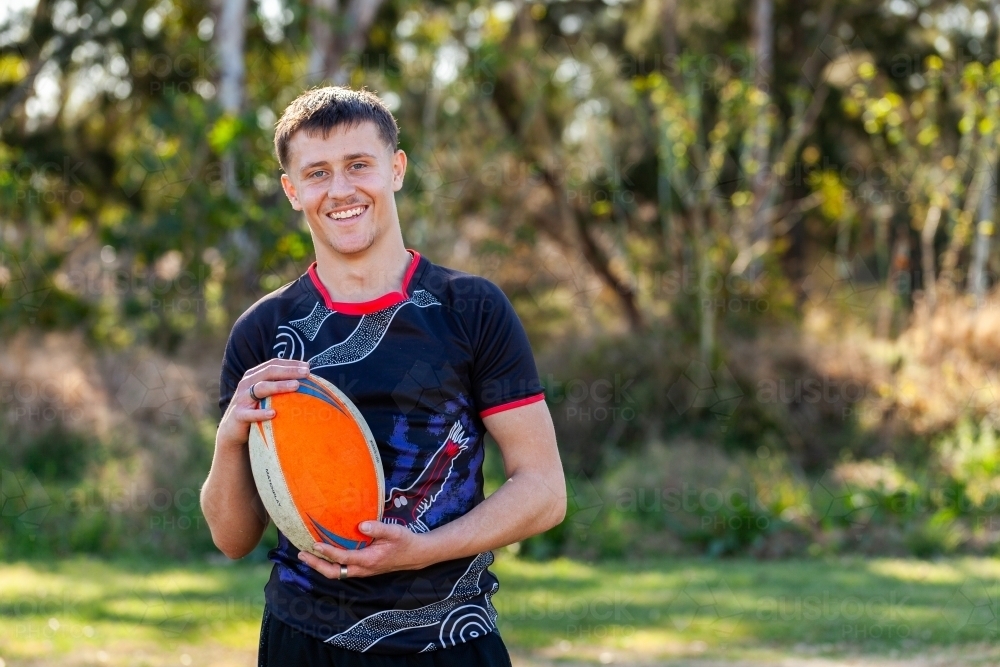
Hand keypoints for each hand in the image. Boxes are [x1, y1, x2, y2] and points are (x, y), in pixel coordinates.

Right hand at [216, 359, 309, 451]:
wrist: (233, 430)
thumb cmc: (256, 409)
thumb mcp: (266, 395)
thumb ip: (280, 385)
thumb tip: (307, 379)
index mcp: (254, 375)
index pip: (273, 364)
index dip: (290, 363)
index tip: (308, 366)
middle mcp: (247, 383)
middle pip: (269, 372)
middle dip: (289, 371)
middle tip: (306, 373)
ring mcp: (241, 398)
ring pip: (260, 388)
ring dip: (279, 386)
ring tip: (296, 386)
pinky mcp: (238, 415)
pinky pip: (250, 414)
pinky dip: (261, 413)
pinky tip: (274, 414)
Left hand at [297, 521, 434, 577]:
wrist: (415, 555)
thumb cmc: (405, 542)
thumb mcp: (395, 532)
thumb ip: (378, 528)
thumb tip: (360, 524)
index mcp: (369, 560)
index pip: (343, 558)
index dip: (328, 551)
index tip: (315, 544)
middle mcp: (362, 568)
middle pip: (334, 572)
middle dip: (316, 564)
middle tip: (302, 554)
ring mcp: (362, 570)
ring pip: (336, 573)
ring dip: (320, 565)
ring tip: (306, 555)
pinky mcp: (362, 568)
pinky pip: (342, 569)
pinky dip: (329, 564)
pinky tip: (323, 555)